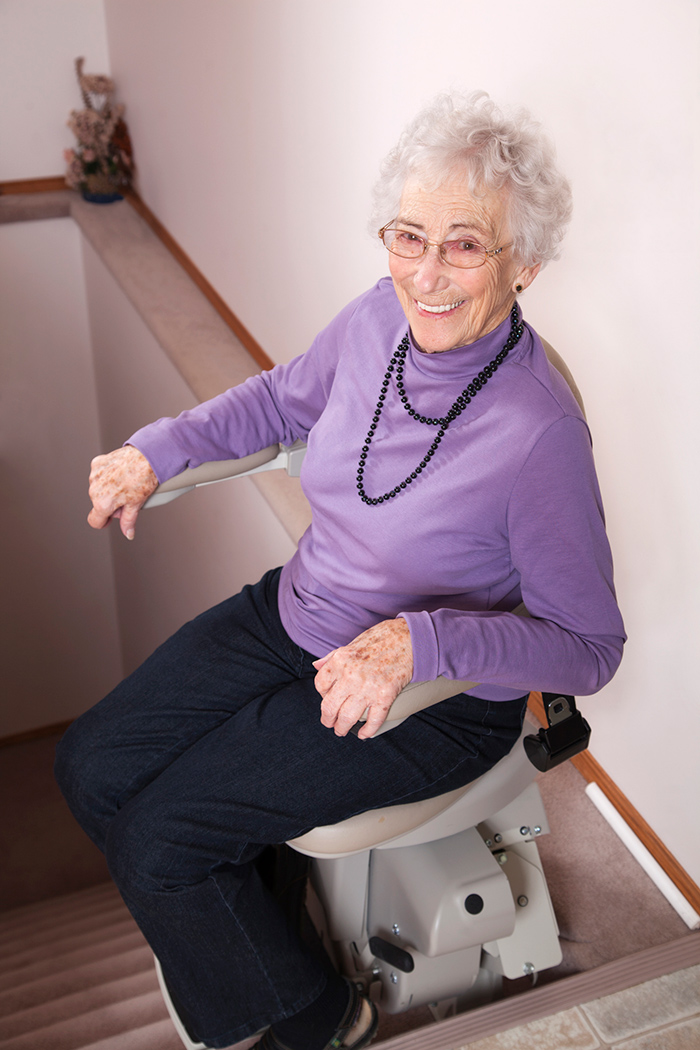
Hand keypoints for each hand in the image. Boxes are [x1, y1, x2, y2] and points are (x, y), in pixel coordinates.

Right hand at [87, 446, 157, 539]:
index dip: (104, 522)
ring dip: (108, 489)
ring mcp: (94, 475)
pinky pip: (99, 474)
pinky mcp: (97, 463)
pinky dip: (107, 475)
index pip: (94, 521)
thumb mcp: (137, 504)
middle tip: (127, 496)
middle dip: (110, 503)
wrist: (146, 456)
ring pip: (98, 489)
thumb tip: (128, 534)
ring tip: (125, 482)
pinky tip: (119, 472)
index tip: (111, 518)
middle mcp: (94, 490)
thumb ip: (128, 521)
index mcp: (103, 503)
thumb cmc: (143, 479)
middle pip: (98, 504)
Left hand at [313, 618, 412, 738]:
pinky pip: (373, 720)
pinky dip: (367, 731)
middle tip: (330, 723)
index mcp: (340, 661)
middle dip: (328, 720)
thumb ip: (331, 657)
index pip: (320, 685)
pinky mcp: (385, 696)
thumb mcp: (350, 645)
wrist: (408, 639)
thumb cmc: (379, 639)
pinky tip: (364, 734)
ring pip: (347, 718)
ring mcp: (368, 687)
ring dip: (342, 728)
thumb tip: (316, 666)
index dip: (322, 695)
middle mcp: (350, 676)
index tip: (327, 699)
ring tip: (342, 730)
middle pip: (329, 707)